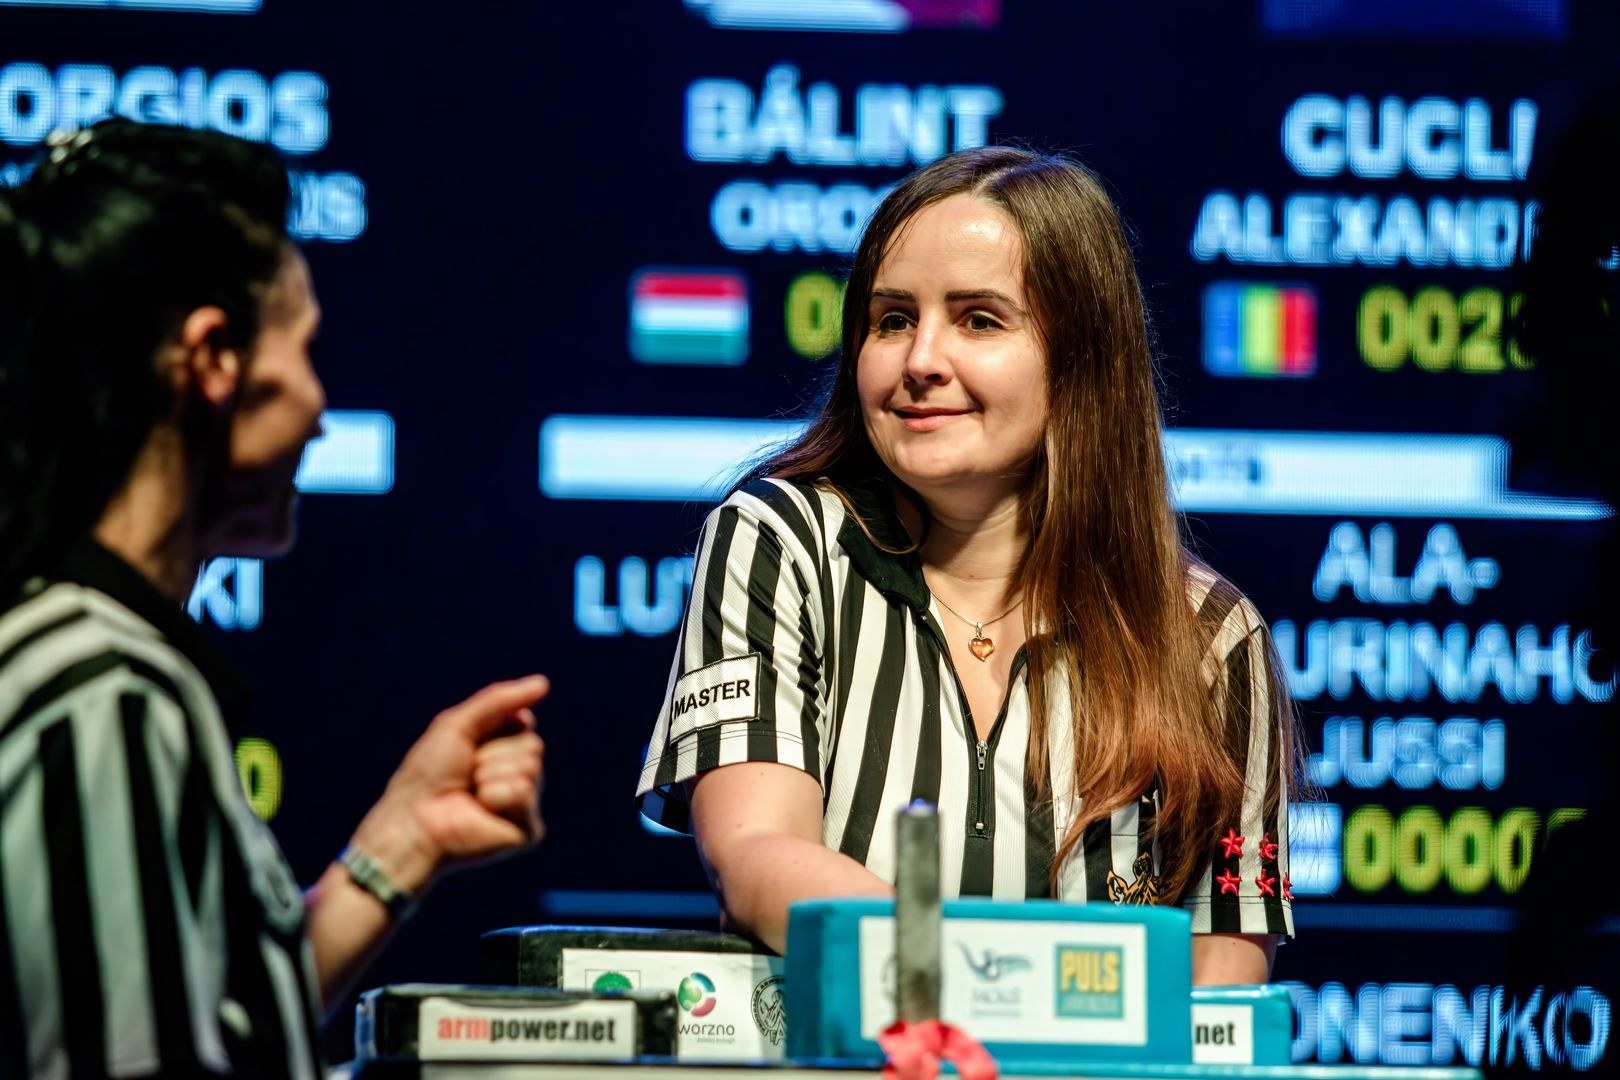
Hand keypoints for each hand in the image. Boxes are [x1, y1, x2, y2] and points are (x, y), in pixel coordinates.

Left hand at [350, 675, 548, 894]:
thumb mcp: (458, 725)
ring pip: (530, 766)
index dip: (495, 729)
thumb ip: (499, 700)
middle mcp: (518, 775)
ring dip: (490, 775)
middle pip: (531, 743)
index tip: (468, 746)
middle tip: (465, 775)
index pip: (524, 722)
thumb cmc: (427, 776)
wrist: (413, 820)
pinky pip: (524, 791)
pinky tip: (481, 811)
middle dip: (491, 754)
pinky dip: (497, 796)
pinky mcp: (528, 829)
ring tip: (470, 794)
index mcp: (503, 751)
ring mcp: (524, 803)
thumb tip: (543, 683)